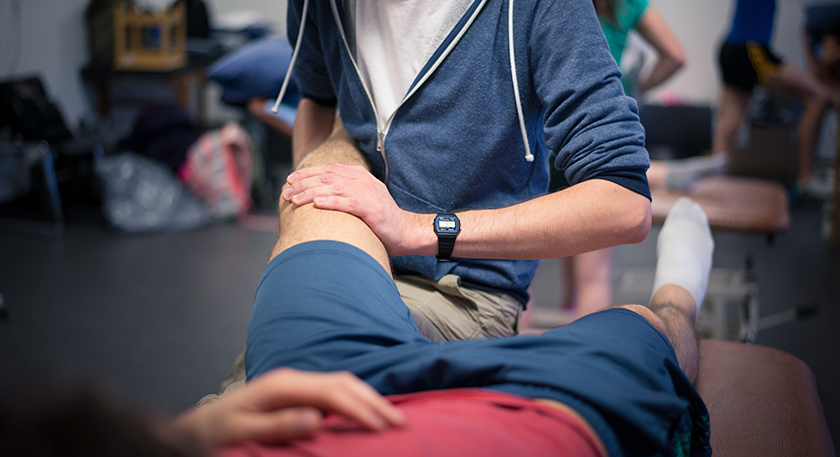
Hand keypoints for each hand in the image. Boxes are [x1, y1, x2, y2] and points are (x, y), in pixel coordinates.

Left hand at [172, 368, 405, 447]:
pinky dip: (356, 399)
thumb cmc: (215, 432)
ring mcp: (294, 383)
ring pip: (342, 384)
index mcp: (282, 385)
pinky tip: (367, 411)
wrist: (195, 427)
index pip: (332, 393)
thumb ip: (278, 424)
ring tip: (393, 417)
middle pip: (343, 384)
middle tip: (401, 422)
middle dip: (374, 401)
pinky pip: (334, 392)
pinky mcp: (296, 392)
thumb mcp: (240, 431)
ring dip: (369, 399)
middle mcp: (292, 379)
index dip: (360, 409)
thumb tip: (315, 420)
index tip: (382, 427)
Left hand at [282, 164, 425, 254]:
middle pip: (327, 176)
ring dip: (310, 192)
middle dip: (303, 183)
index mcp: (360, 176)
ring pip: (333, 187)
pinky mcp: (370, 208)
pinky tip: (316, 203)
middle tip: (286, 191)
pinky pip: (346, 202)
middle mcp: (362, 181)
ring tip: (294, 198)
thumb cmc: (381, 219)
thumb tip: (318, 194)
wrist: (405, 231)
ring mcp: (367, 193)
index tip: (290, 179)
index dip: (307, 173)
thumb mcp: (362, 199)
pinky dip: (330, 201)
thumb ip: (345, 192)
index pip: (328, 169)